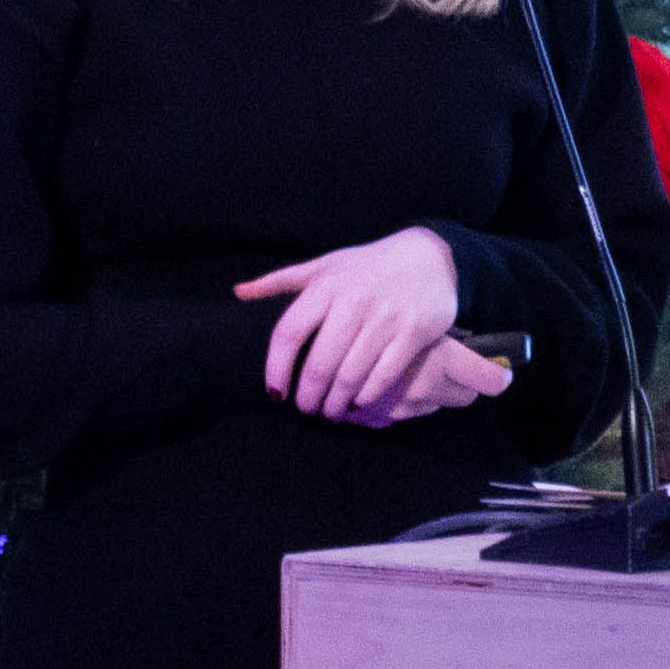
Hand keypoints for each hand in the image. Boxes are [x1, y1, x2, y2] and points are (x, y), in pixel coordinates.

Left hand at [238, 228, 515, 426]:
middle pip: (319, 364)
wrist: (430, 256)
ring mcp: (385, 318)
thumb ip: (281, 281)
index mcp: (326, 286)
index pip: (288, 333)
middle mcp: (354, 302)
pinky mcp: (414, 333)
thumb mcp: (325, 266)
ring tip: (331, 411)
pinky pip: (384, 375)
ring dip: (337, 402)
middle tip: (307, 409)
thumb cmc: (369, 265)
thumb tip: (238, 292)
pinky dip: (368, 395)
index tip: (275, 393)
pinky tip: (359, 402)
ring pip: (350, 375)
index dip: (276, 368)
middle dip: (309, 396)